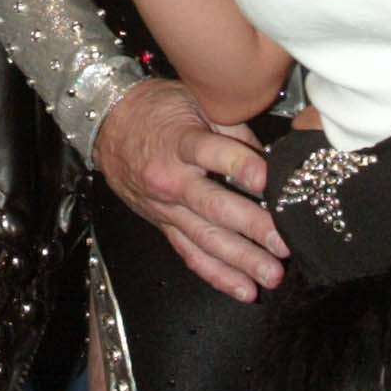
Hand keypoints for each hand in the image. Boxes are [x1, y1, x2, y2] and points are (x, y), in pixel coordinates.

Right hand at [94, 78, 287, 302]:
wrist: (108, 124)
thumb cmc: (154, 110)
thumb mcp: (193, 102)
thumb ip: (234, 131)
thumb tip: (271, 160)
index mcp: (180, 142)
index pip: (213, 154)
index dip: (242, 167)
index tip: (268, 180)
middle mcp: (172, 180)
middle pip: (214, 207)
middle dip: (252, 227)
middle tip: (282, 244)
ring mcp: (166, 208)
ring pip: (205, 239)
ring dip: (241, 260)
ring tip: (270, 275)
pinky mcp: (164, 225)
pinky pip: (190, 254)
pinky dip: (217, 274)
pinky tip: (243, 289)